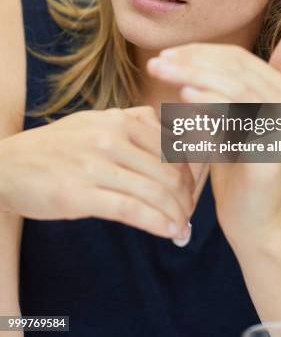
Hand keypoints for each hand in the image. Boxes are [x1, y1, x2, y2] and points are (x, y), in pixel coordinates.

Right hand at [0, 106, 193, 238]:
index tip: (191, 191)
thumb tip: (173, 135)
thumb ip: (133, 123)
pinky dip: (157, 224)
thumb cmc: (57, 146)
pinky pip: (131, 210)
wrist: (8, 165)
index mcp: (120, 119)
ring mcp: (95, 164)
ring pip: (154, 191)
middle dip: (185, 197)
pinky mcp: (80, 194)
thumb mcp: (96, 121)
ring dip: (176, 214)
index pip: (171, 148)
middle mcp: (111, 137)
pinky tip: (170, 232)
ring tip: (183, 227)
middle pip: (168, 171)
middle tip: (188, 214)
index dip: (189, 173)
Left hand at [146, 26, 280, 249]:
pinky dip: (210, 102)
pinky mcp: (273, 150)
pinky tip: (184, 96)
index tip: (165, 54)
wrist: (251, 217)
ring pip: (235, 87)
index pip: (237, 58)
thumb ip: (233, 81)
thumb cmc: (236, 163)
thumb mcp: (234, 116)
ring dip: (193, 75)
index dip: (200, 52)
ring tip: (162, 72)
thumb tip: (257, 40)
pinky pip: (238, 118)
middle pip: (235, 68)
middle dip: (191, 61)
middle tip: (156, 62)